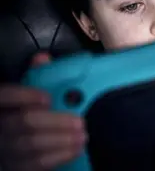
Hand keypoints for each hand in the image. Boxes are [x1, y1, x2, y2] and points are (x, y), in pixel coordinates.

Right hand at [0, 53, 86, 170]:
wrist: (19, 142)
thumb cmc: (28, 112)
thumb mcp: (28, 94)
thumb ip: (37, 76)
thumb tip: (43, 58)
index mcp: (2, 105)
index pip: (4, 96)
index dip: (24, 96)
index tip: (47, 98)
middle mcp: (1, 126)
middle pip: (24, 122)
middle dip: (55, 122)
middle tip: (80, 121)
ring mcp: (7, 148)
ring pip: (31, 145)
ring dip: (62, 140)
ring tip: (83, 135)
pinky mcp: (18, 166)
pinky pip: (37, 164)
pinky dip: (60, 156)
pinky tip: (77, 149)